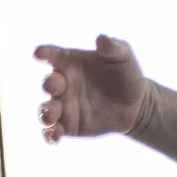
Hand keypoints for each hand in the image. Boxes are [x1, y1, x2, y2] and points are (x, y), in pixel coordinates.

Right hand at [34, 35, 151, 142]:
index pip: (53, 55)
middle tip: (54, 85)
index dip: (44, 53)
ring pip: (46, 110)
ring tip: (50, 117)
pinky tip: (54, 138)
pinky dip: (50, 135)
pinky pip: (53, 131)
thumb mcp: (124, 57)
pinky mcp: (69, 125)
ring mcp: (63, 105)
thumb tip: (102, 38)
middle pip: (48, 83)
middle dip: (48, 84)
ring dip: (45, 113)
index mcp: (69, 62)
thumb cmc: (126, 73)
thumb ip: (113, 47)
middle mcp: (62, 83)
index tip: (39, 53)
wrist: (136, 104)